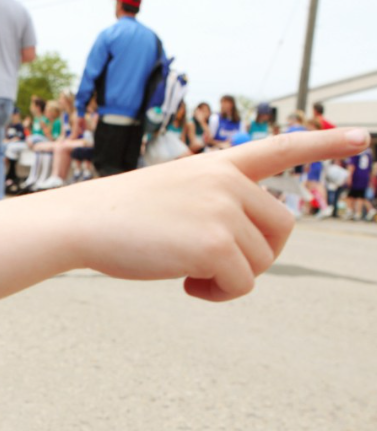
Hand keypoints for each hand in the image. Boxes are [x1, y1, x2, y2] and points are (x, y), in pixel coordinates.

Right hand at [69, 128, 369, 301]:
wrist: (81, 222)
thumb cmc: (118, 216)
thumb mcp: (173, 196)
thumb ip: (215, 208)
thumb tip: (244, 255)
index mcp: (217, 166)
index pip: (279, 148)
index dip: (323, 143)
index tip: (364, 136)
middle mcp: (227, 181)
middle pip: (280, 230)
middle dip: (254, 255)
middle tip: (211, 264)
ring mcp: (224, 210)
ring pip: (261, 261)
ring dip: (228, 276)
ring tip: (185, 271)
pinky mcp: (216, 243)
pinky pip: (241, 284)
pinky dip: (216, 294)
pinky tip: (184, 284)